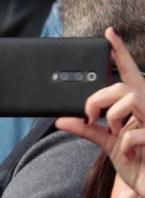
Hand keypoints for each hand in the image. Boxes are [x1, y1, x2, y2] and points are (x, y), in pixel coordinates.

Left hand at [58, 28, 144, 194]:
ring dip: (112, 116)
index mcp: (139, 106)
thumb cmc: (139, 164)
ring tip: (114, 133)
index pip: (130, 74)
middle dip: (98, 99)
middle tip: (91, 117)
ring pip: (130, 99)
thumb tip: (61, 119)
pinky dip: (127, 145)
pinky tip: (132, 154)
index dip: (120, 53)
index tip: (108, 33)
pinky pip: (135, 133)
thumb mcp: (109, 145)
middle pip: (122, 86)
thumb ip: (89, 130)